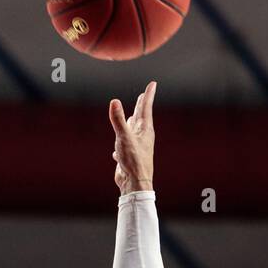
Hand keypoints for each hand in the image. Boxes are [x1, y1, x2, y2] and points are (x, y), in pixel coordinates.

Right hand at [109, 80, 155, 194]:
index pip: (146, 108)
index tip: (153, 84)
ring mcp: (136, 147)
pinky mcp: (129, 157)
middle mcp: (142, 137)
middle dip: (141, 106)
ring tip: (131, 117)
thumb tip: (114, 102)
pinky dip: (121, 143)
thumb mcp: (124, 137)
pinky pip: (125, 146)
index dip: (148, 95)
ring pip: (133, 131)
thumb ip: (118, 120)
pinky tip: (116, 148)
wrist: (135, 183)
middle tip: (144, 96)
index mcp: (145, 130)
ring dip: (131, 123)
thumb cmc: (133, 160)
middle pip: (141, 117)